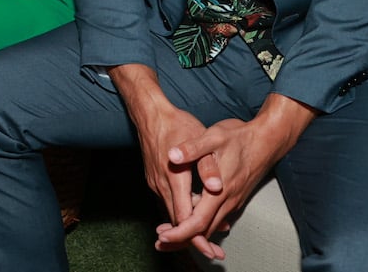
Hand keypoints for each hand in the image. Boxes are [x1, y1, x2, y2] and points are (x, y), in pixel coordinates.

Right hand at [132, 105, 225, 260]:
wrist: (151, 114)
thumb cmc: (177, 125)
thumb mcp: (199, 140)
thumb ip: (208, 165)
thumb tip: (216, 186)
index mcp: (174, 178)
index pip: (184, 217)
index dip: (197, 236)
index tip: (210, 250)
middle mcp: (161, 184)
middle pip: (177, 220)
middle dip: (195, 239)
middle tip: (214, 253)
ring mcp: (155, 182)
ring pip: (172, 212)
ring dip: (188, 227)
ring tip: (208, 239)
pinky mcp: (154, 179)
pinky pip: (169, 201)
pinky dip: (182, 212)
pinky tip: (195, 213)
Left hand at [153, 95, 313, 258]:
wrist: (267, 140)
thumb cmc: (240, 137)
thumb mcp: (214, 137)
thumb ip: (193, 148)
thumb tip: (172, 156)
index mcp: (220, 191)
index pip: (198, 222)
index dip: (179, 232)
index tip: (162, 237)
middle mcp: (228, 201)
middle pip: (203, 231)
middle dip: (181, 239)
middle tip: (160, 242)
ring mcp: (233, 201)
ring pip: (210, 226)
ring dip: (190, 233)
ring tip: (169, 234)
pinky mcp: (235, 198)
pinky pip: (217, 218)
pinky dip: (201, 225)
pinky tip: (190, 220)